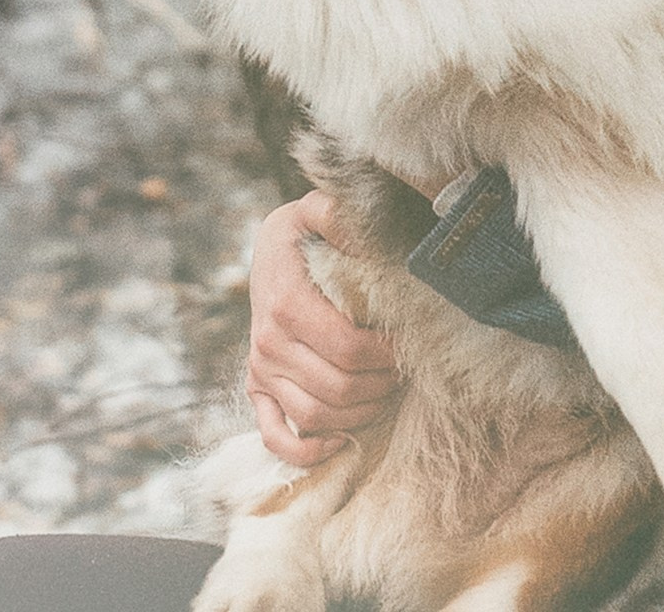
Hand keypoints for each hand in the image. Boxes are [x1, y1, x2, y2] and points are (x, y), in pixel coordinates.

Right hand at [247, 191, 400, 466]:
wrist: (268, 252)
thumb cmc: (304, 235)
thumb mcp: (317, 211)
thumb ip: (335, 214)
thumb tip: (355, 226)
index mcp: (287, 303)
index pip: (347, 348)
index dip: (385, 353)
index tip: (407, 341)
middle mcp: (268, 342)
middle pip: (337, 387)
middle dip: (380, 383)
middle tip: (403, 368)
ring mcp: (260, 369)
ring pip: (315, 416)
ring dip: (359, 413)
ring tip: (384, 392)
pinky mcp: (256, 387)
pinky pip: (274, 435)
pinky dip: (306, 450)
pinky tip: (339, 440)